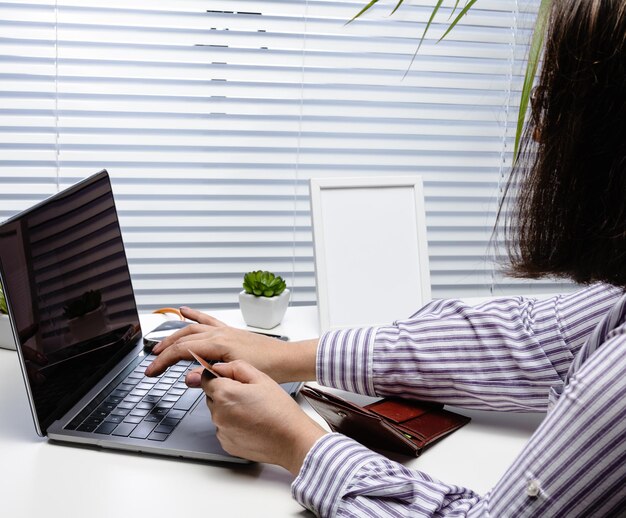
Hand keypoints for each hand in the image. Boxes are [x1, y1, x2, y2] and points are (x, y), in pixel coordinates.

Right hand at [144, 306, 317, 382]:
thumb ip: (209, 377)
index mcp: (218, 344)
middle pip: (183, 339)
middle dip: (164, 351)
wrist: (286, 359)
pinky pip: (207, 319)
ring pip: (191, 328)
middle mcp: (219, 333)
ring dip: (174, 335)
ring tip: (160, 344)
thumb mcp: (236, 377)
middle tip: (151, 363)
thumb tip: (187, 379)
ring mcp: (224, 331)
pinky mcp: (229, 331)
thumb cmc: (268, 368)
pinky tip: (184, 310)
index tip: (151, 371)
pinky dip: (194, 314)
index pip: (181, 351)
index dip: (162, 362)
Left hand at [202, 360, 326, 474]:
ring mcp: (222, 431)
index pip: (206, 379)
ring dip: (229, 409)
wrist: (291, 440)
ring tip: (252, 410)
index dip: (219, 376)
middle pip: (212, 396)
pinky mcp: (227, 444)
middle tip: (248, 395)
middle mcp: (218, 414)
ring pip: (218, 413)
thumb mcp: (262, 378)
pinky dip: (233, 425)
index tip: (231, 379)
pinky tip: (251, 423)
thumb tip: (220, 367)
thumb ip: (236, 368)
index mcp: (225, 394)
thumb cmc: (280, 411)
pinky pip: (224, 428)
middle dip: (225, 392)